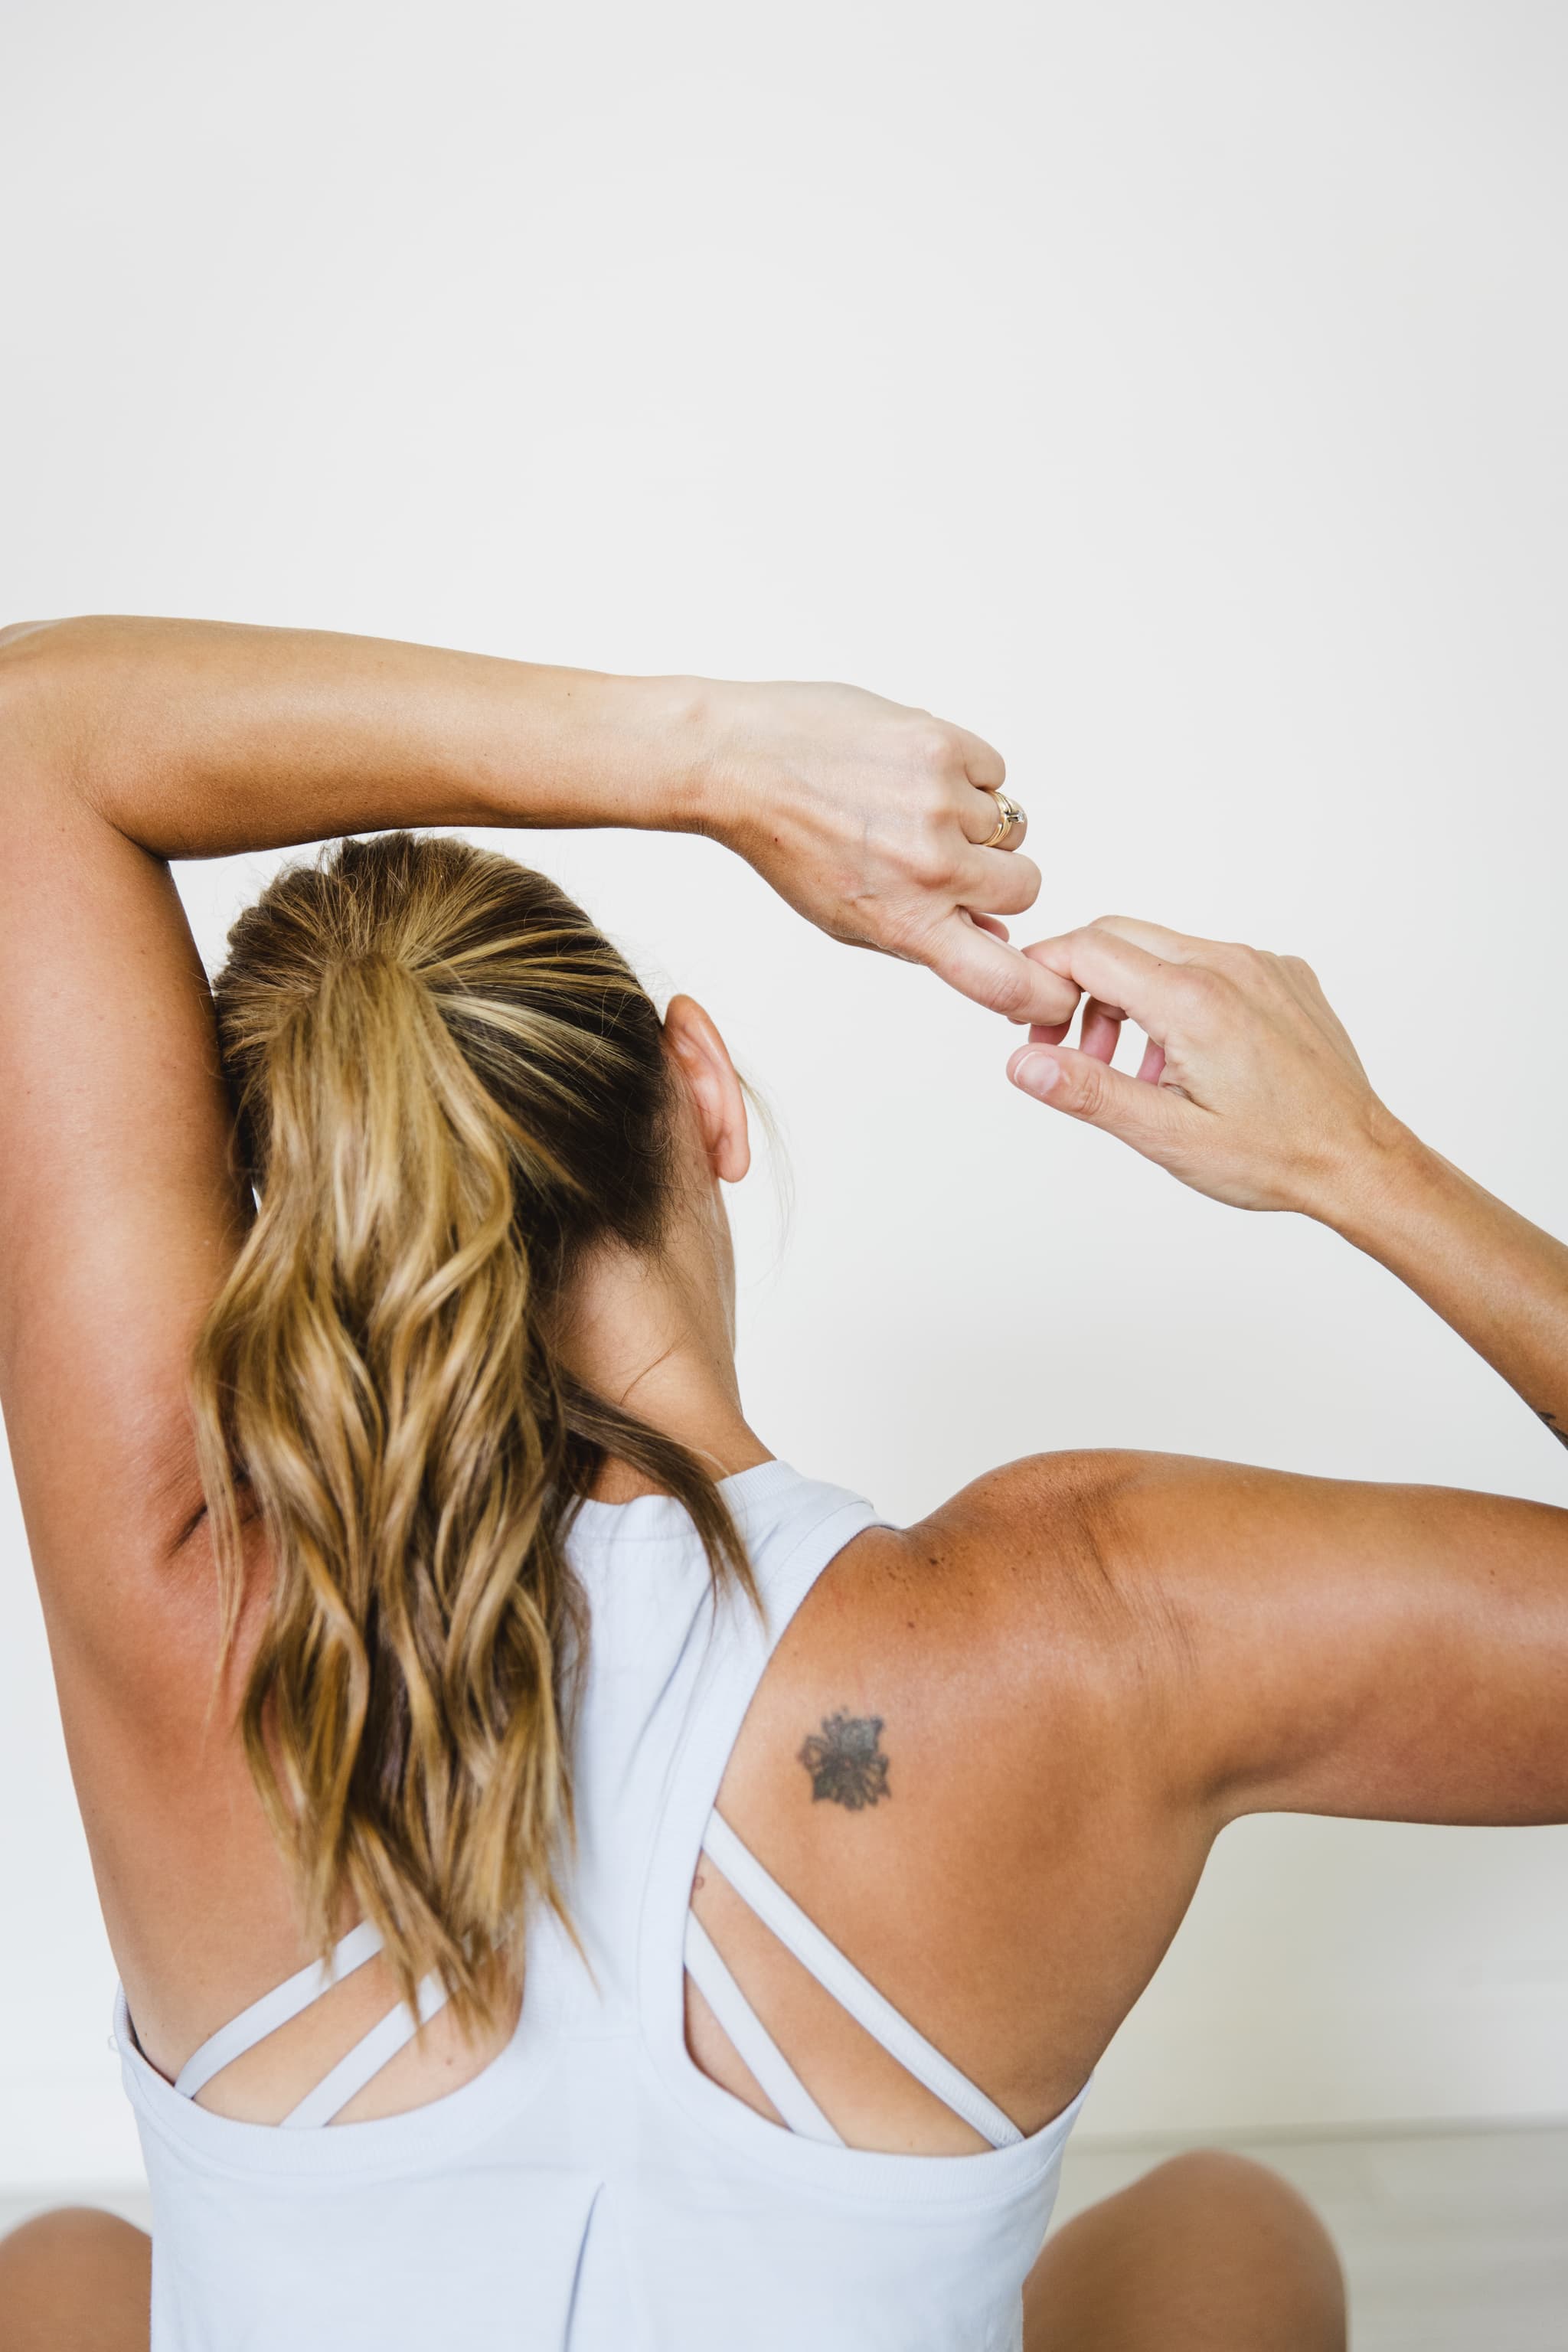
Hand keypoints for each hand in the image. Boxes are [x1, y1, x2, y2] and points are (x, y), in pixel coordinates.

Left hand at [693, 679, 1079, 1026]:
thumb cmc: (786, 841)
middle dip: (996, 880)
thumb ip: (922, 935)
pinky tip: (910, 771)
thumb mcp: (844, 917)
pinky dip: (965, 774)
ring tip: (909, 808)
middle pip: (1025, 890)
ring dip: (973, 823)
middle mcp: (932, 867)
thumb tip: (992, 936)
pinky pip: (994, 771)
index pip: (1007, 981)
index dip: (1047, 994)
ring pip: (1011, 826)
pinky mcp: (944, 744)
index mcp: (909, 922)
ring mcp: (942, 802)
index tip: (1057, 990)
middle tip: (947, 861)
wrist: (740, 761)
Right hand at [1004, 916, 1404, 1216]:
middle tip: (1071, 1051)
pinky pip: (1209, 963)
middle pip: (1118, 937)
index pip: (1086, 949)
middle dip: (1078, 986)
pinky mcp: (1283, 975)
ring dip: (1128, 998)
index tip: (1036, 1026)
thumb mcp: (1167, 1136)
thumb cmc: (1274, 1156)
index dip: (1043, 978)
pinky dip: (1178, 998)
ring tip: (1134, 1071)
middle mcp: (1228, 965)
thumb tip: (1023, 1063)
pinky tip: (1188, 1060)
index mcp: (1193, 1000)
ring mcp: (1260, 965)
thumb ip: (1088, 1091)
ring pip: (1162, 950)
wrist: (1359, 1161)